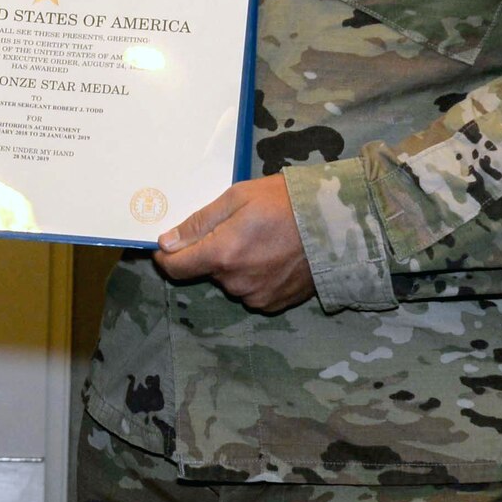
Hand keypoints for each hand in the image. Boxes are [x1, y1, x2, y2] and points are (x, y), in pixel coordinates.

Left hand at [152, 174, 315, 312]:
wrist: (335, 224)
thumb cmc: (284, 202)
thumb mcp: (237, 197)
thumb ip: (198, 222)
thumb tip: (166, 242)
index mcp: (222, 254)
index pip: (176, 267)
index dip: (167, 256)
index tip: (169, 245)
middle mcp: (235, 282)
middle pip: (206, 271)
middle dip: (212, 252)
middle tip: (237, 228)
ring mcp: (256, 296)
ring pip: (230, 281)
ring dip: (235, 265)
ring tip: (261, 240)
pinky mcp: (275, 304)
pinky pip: (251, 291)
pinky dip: (255, 276)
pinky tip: (273, 257)